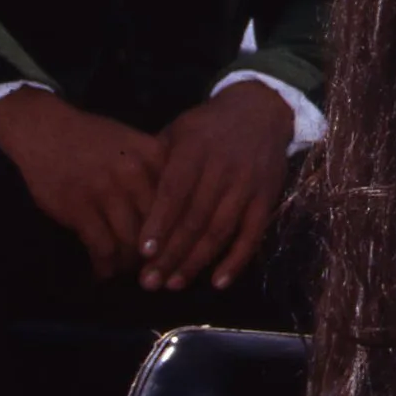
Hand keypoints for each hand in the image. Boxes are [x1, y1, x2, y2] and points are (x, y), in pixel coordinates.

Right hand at [0, 88, 164, 279]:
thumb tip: (181, 209)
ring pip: (131, 242)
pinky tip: (103, 272)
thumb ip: (160, 171)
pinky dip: (104, 265)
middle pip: (160, 226)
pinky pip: (100, 246)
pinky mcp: (79, 208)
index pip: (182, 202)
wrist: (46, 130)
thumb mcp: (137, 143)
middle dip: (159, 255)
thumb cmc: (95, 138)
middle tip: (155, 269)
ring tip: (128, 273)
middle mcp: (136, 174)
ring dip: (130, 264)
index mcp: (155, 157)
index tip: (181, 252)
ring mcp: (107, 192)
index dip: (182, 233)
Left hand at [137, 80, 292, 291]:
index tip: (142, 253)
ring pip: (221, 230)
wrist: (261, 110)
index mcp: (196, 150)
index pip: (176, 192)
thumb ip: (157, 164)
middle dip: (172, 253)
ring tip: (173, 285)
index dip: (160, 223)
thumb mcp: (178, 132)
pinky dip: (237, 260)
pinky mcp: (267, 198)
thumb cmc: (208, 126)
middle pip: (196, 218)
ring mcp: (248, 186)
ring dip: (197, 261)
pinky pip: (253, 234)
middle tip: (149, 282)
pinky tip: (218, 283)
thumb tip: (128, 201)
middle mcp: (224, 169)